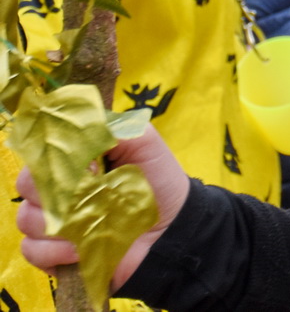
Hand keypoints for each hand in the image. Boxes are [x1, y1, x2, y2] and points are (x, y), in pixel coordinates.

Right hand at [17, 122, 189, 290]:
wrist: (171, 227)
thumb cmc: (157, 180)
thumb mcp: (144, 143)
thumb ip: (114, 129)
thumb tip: (80, 128)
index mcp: (74, 160)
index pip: (41, 153)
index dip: (54, 159)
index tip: (88, 167)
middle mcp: (58, 189)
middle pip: (26, 184)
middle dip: (51, 191)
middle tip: (86, 196)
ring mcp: (53, 221)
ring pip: (26, 218)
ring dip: (57, 223)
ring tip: (91, 225)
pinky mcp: (53, 252)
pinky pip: (31, 250)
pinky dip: (54, 251)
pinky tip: (80, 249)